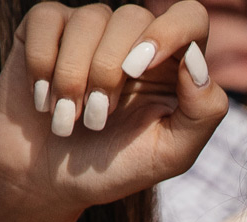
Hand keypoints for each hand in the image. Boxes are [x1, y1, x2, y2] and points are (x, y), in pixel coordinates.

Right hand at [0, 3, 225, 221]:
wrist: (52, 180)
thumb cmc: (117, 168)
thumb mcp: (171, 154)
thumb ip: (203, 112)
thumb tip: (195, 60)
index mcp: (173, 66)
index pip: (190, 16)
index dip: (170, 32)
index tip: (140, 69)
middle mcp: (135, 39)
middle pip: (132, 17)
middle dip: (109, 71)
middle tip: (97, 119)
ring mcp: (91, 29)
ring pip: (89, 18)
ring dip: (74, 76)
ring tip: (68, 119)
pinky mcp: (49, 26)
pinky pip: (48, 17)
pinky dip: (43, 63)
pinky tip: (43, 100)